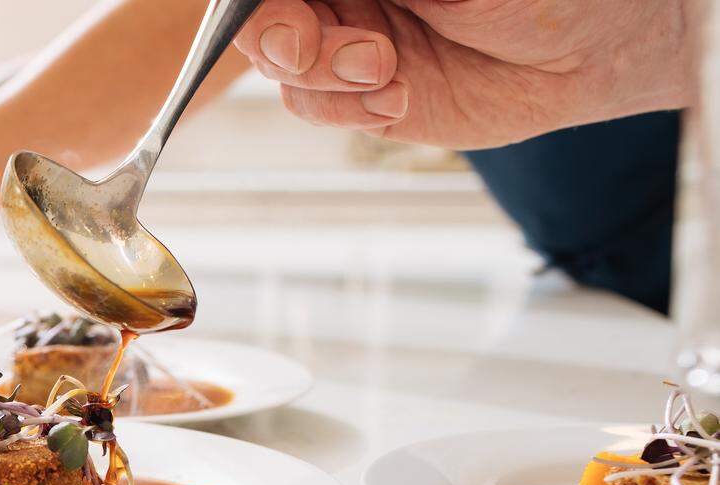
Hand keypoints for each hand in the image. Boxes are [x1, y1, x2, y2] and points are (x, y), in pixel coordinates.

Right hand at [234, 0, 690, 148]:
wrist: (592, 46)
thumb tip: (318, 0)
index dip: (258, 3)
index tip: (277, 11)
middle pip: (260, 17)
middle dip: (280, 35)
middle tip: (305, 45)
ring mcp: (348, 41)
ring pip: (284, 65)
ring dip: (320, 74)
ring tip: (385, 71)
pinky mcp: (364, 95)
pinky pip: (314, 105)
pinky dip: (342, 107)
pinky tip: (396, 97)